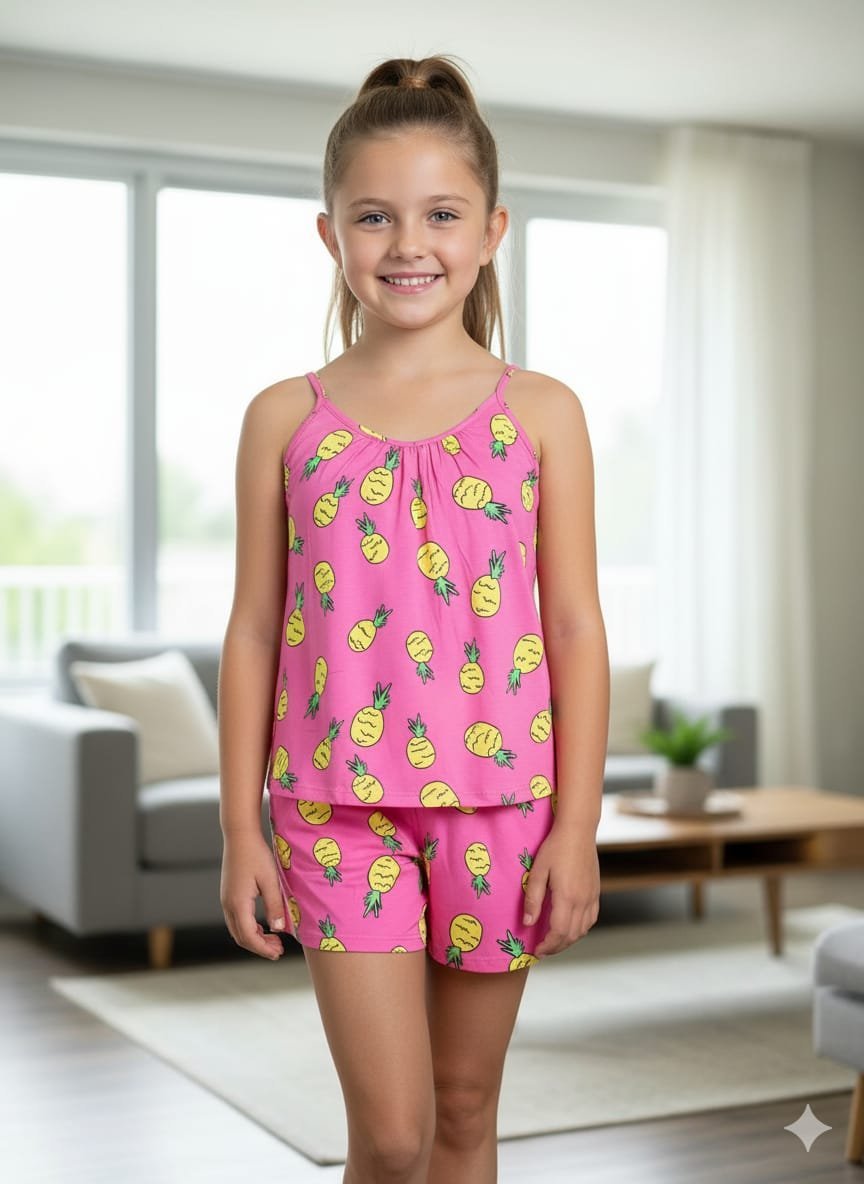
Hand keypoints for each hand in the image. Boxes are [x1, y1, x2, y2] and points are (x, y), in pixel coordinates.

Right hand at [220, 829, 286, 960]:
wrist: (239, 835)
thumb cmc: (256, 855)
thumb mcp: (270, 880)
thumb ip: (275, 905)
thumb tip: (279, 929)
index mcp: (238, 904)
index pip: (249, 937)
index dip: (263, 949)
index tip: (278, 953)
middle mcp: (228, 905)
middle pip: (241, 937)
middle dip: (260, 947)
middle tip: (279, 949)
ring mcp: (226, 900)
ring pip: (237, 930)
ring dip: (255, 938)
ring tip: (274, 939)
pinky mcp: (228, 895)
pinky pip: (236, 920)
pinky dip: (250, 928)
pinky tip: (264, 925)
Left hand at [523, 822, 599, 957]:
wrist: (578, 831)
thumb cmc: (555, 847)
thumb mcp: (538, 871)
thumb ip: (533, 898)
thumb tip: (528, 923)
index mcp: (567, 897)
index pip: (558, 932)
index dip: (547, 946)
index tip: (536, 950)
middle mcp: (583, 900)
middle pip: (571, 935)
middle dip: (556, 947)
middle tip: (542, 950)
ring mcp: (592, 897)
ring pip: (583, 930)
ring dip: (568, 940)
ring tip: (553, 941)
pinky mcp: (596, 892)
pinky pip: (591, 919)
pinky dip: (580, 929)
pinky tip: (570, 928)